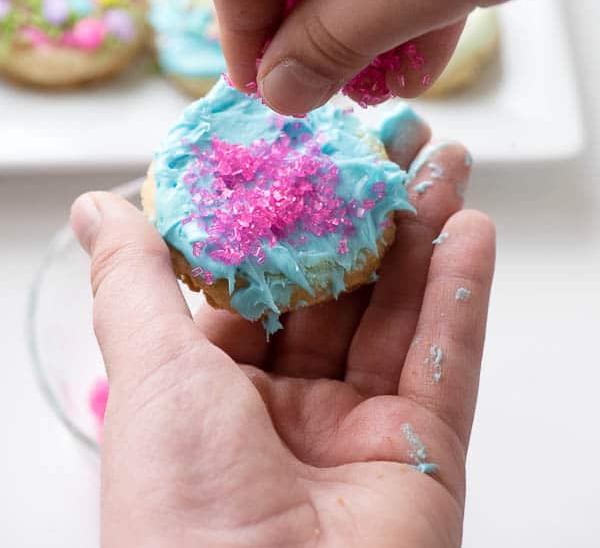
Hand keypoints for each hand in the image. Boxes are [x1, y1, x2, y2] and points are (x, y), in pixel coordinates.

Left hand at [71, 116, 494, 547]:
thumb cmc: (182, 507)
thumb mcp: (148, 371)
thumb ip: (135, 279)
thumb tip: (95, 207)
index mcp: (219, 390)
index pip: (263, 279)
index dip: (288, 211)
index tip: (313, 148)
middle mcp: (292, 408)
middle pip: (340, 286)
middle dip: (369, 209)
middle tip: (396, 138)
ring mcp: (361, 430)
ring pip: (400, 311)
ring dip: (424, 232)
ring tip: (447, 160)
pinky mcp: (425, 454)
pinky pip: (447, 359)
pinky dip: (462, 293)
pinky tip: (471, 228)